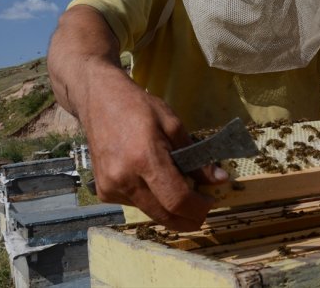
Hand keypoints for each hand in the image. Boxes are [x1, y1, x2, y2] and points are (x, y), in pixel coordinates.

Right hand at [81, 66, 228, 230]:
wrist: (99, 100)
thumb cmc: (139, 107)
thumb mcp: (174, 125)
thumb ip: (197, 157)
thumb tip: (220, 179)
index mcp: (144, 159)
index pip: (176, 199)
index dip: (198, 208)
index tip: (210, 203)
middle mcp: (124, 179)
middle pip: (163, 215)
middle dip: (187, 218)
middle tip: (202, 209)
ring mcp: (110, 188)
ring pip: (150, 212)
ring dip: (169, 209)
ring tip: (180, 189)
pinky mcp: (103, 192)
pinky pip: (135, 204)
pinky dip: (151, 200)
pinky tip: (153, 181)